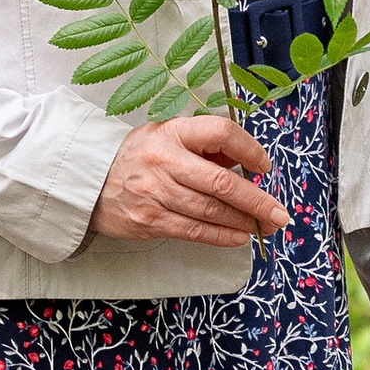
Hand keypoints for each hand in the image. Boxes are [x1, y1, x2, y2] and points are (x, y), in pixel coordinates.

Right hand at [89, 113, 289, 248]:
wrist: (89, 182)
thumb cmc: (139, 157)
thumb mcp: (168, 136)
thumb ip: (204, 146)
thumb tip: (246, 163)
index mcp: (173, 132)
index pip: (221, 133)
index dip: (249, 149)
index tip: (263, 165)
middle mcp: (164, 161)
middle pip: (221, 182)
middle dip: (257, 201)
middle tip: (279, 214)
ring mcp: (156, 193)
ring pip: (211, 211)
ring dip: (244, 222)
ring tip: (264, 226)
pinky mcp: (150, 220)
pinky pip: (194, 231)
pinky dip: (221, 236)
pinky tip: (239, 237)